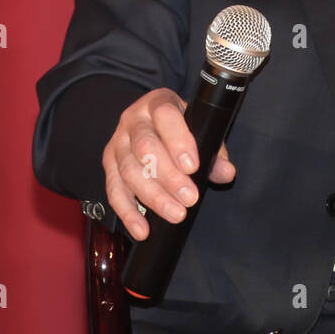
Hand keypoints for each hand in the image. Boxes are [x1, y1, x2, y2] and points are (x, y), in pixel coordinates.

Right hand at [102, 87, 236, 239]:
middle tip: (190, 198)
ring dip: (153, 197)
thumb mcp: (198, 128)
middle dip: (169, 176)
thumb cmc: (178, 127)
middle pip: (145, 147)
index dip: (178, 141)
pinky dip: (128, 213)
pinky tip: (143, 229)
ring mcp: (117, 143)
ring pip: (130, 171)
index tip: (193, 166)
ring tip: (176, 214)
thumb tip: (226, 172)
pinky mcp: (109, 167)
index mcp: (158, 104)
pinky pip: (114, 192)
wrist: (148, 124)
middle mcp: (133, 121)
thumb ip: (214, 150)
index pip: (165, 116)